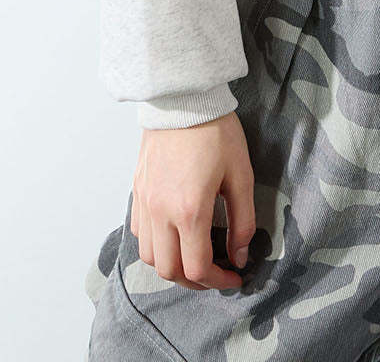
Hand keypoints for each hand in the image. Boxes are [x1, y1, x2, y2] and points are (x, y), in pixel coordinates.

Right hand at [130, 110, 255, 290]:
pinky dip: (156, 246)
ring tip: (195, 257)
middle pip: (169, 271)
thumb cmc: (216, 132)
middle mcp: (160, 212)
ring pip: (149, 257)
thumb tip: (239, 256)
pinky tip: (174, 235)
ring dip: (172, 266)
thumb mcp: (241, 175)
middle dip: (195, 281)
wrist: (183, 98)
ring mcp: (144, 203)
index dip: (218, 281)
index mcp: (189, 210)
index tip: (235, 276)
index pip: (197, 268)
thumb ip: (243, 221)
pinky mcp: (136, 191)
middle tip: (216, 273)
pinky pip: (139, 234)